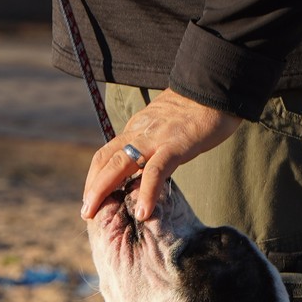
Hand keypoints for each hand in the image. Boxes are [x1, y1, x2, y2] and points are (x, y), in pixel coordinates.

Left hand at [81, 90, 242, 221]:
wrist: (216, 86)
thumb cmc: (199, 108)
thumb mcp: (168, 125)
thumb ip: (156, 142)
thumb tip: (151, 165)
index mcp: (137, 128)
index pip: (107, 154)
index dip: (95, 176)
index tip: (92, 198)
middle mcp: (139, 132)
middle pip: (105, 160)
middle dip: (92, 187)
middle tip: (86, 213)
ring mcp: (155, 138)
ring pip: (120, 164)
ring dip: (103, 190)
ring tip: (96, 215)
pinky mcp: (175, 145)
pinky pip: (156, 171)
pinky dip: (147, 193)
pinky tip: (143, 213)